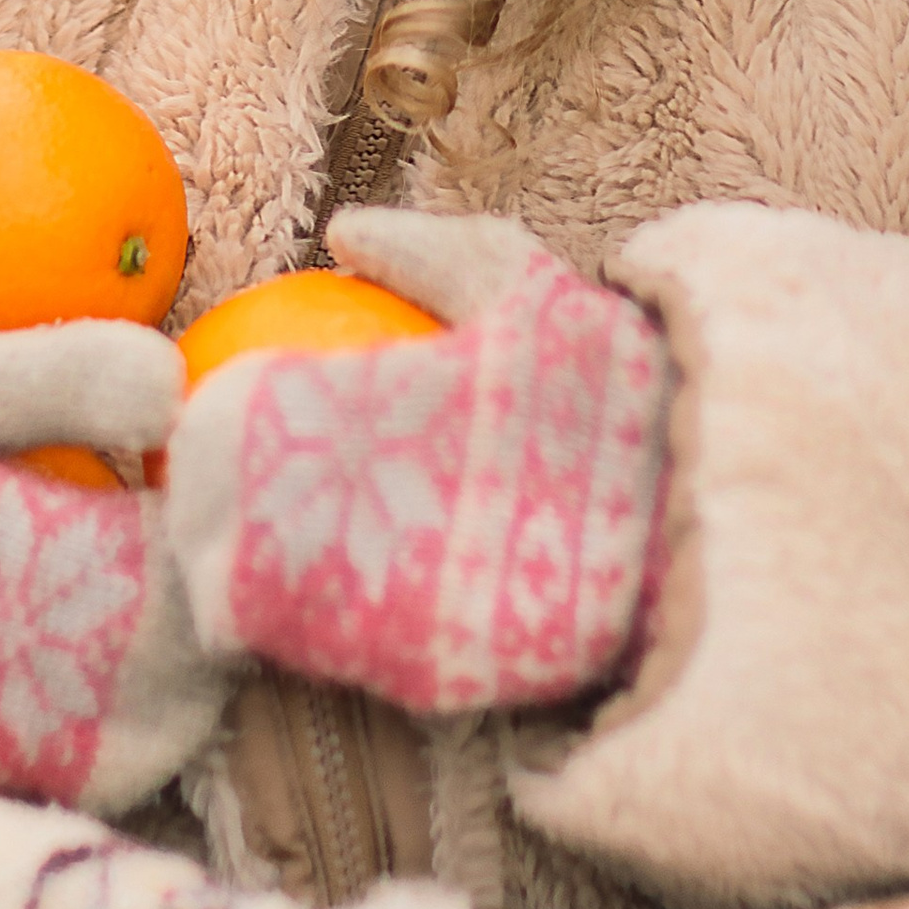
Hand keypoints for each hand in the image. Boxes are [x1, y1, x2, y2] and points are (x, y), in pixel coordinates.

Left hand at [165, 207, 669, 713]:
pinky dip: (304, 628)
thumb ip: (431, 255)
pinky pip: (317, 656)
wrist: (704, 528)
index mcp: (378, 415)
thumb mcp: (529, 296)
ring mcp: (385, 607)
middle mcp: (368, 519)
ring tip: (267, 544)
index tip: (224, 413)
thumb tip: (344, 228)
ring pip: (248, 602)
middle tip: (226, 488)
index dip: (208, 431)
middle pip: (216, 525)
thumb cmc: (610, 394)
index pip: (230, 430)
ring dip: (241, 572)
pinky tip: (327, 597)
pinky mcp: (414, 680)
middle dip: (205, 508)